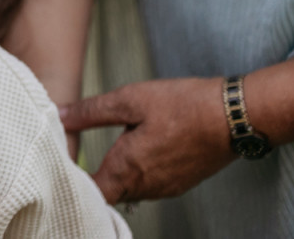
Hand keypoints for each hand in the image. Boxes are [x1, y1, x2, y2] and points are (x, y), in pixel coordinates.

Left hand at [60, 77, 233, 203]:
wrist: (233, 116)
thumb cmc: (183, 105)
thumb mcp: (129, 100)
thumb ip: (90, 112)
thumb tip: (60, 116)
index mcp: (129, 168)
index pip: (93, 193)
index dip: (75, 183)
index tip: (62, 166)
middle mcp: (148, 186)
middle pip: (111, 194)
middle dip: (93, 181)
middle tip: (77, 159)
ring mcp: (168, 188)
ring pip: (131, 192)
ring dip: (117, 178)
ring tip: (103, 156)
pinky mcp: (182, 183)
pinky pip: (151, 187)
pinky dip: (138, 176)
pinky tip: (136, 154)